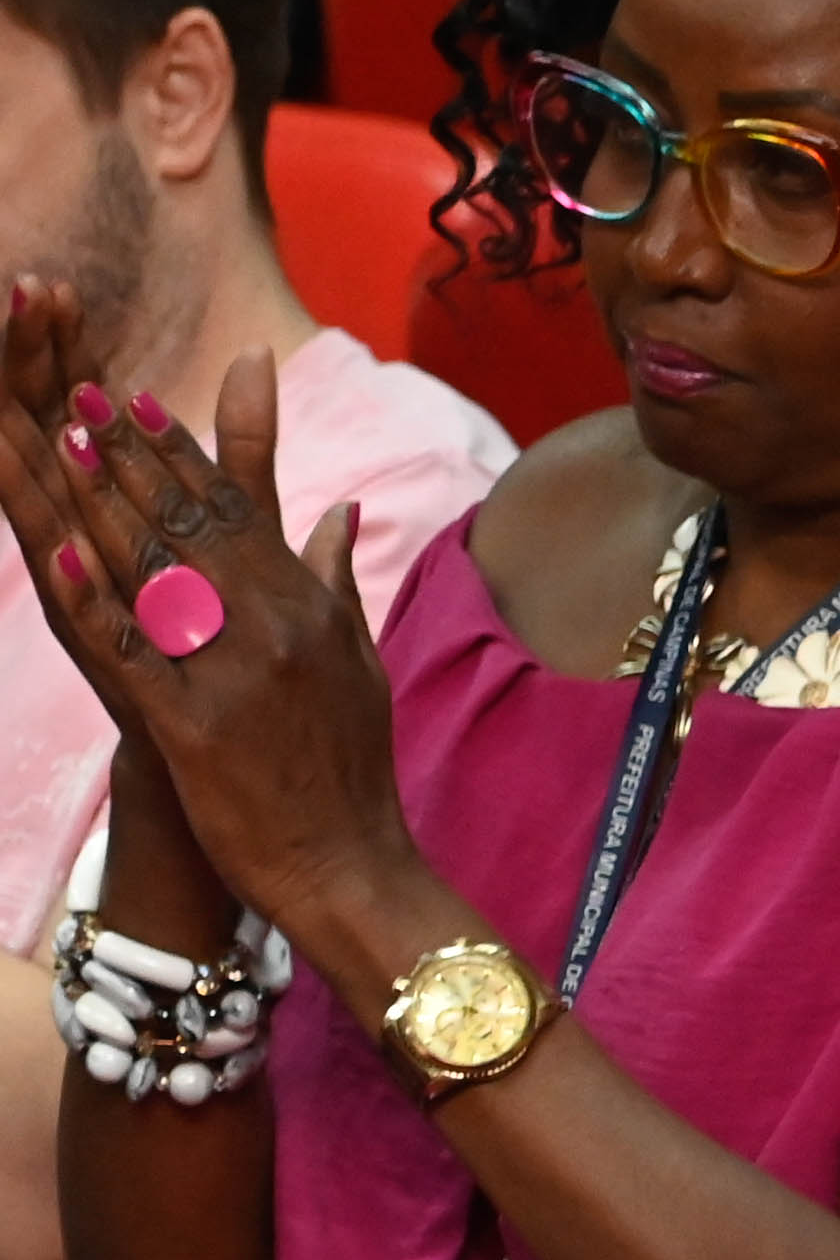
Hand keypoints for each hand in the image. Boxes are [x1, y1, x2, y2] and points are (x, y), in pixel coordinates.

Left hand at [0, 284, 408, 927]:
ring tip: (61, 442)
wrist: (348, 864)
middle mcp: (273, 627)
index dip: (182, 452)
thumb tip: (344, 512)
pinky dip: (96, 598)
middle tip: (82, 395)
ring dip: (104, 501)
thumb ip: (336, 582)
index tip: (137, 399)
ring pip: (157, 570)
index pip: (239, 511)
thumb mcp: (357, 662)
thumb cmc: (348, 769)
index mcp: (309, 609)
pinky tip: (61, 551)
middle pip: (191, 524)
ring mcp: (232, 674)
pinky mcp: (193, 725)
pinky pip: (135, 651)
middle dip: (132, 456)